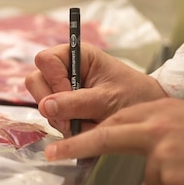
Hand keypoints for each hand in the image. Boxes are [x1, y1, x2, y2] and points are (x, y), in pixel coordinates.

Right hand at [25, 43, 166, 135]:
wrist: (148, 115)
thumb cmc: (134, 96)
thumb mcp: (107, 99)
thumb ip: (76, 102)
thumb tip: (45, 106)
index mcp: (76, 56)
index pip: (45, 60)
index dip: (53, 79)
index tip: (69, 94)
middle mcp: (65, 71)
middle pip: (35, 81)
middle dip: (51, 103)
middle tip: (72, 116)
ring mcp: (62, 91)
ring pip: (43, 104)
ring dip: (62, 119)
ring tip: (89, 122)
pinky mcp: (64, 109)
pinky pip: (52, 119)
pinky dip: (67, 128)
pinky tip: (86, 127)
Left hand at [44, 98, 183, 184]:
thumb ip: (160, 147)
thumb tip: (147, 184)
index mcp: (158, 111)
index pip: (114, 122)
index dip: (88, 133)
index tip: (63, 141)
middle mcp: (155, 128)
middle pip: (106, 136)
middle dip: (77, 145)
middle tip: (53, 153)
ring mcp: (161, 151)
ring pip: (151, 181)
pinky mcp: (171, 175)